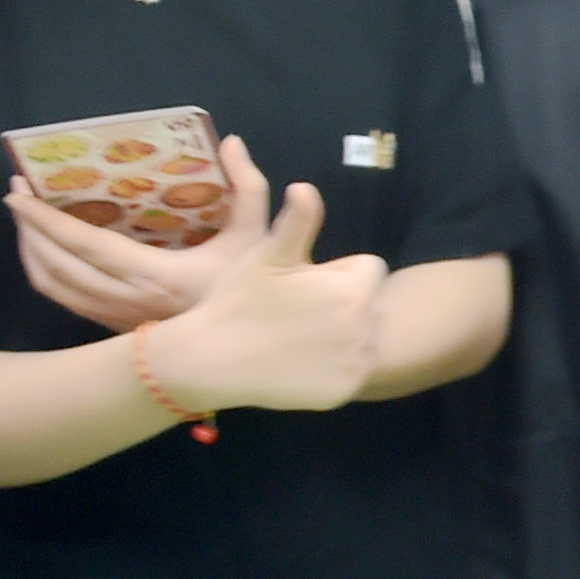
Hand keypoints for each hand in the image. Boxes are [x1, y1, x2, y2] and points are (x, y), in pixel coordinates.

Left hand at [2, 134, 274, 332]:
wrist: (247, 349)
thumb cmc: (253, 293)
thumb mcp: (260, 237)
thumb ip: (250, 188)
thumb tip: (231, 143)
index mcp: (154, 274)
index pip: (83, 245)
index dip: (44, 220)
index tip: (17, 193)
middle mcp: (126, 300)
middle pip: (54, 267)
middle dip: (27, 230)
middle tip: (16, 196)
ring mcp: (117, 318)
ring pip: (52, 288)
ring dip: (31, 254)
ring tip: (27, 223)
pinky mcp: (117, 328)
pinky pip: (65, 300)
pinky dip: (47, 274)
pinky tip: (50, 254)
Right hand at [139, 182, 384, 413]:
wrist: (209, 360)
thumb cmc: (237, 300)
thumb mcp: (266, 255)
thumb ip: (297, 221)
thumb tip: (305, 187)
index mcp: (354, 290)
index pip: (369, 268)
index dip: (336, 272)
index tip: (302, 282)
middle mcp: (366, 329)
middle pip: (370, 303)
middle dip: (343, 301)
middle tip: (296, 311)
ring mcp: (357, 364)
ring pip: (365, 337)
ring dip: (343, 333)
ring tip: (297, 335)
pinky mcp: (345, 392)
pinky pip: (351, 370)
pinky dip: (334, 367)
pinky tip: (299, 362)